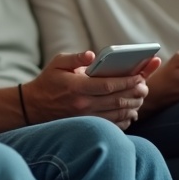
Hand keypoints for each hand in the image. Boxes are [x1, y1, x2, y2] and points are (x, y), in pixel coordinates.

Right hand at [24, 51, 158, 129]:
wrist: (34, 107)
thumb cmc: (48, 81)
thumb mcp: (57, 63)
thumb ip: (75, 58)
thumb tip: (91, 54)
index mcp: (77, 87)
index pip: (108, 85)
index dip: (127, 81)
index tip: (140, 76)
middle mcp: (83, 104)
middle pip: (118, 100)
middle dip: (135, 92)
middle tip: (145, 86)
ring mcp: (86, 118)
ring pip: (118, 113)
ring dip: (133, 105)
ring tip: (140, 96)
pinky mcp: (88, 125)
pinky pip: (113, 125)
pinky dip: (125, 119)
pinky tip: (130, 111)